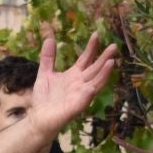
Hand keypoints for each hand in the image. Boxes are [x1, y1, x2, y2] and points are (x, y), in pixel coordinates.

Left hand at [23, 28, 122, 142]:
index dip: (91, 47)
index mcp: (74, 75)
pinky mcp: (76, 107)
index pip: (86, 59)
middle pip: (95, 69)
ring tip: (112, 62)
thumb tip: (49, 39)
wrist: (38, 118)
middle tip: (114, 46)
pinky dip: (88, 93)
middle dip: (104, 58)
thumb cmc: (44, 98)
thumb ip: (48, 58)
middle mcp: (81, 84)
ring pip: (96, 83)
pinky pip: (84, 100)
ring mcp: (80, 95)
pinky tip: (92, 87)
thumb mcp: (45, 74)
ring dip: (104, 74)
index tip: (96, 34)